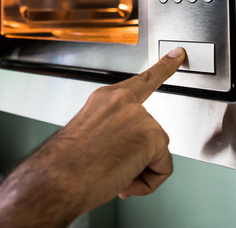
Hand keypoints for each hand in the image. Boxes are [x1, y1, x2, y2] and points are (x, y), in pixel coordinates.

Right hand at [0, 48, 185, 226]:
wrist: (58, 179)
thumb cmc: (66, 165)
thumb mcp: (88, 137)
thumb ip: (114, 132)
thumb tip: (127, 153)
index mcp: (105, 99)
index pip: (142, 80)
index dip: (164, 67)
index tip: (177, 53)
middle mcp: (123, 102)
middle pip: (151, 133)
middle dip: (137, 158)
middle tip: (111, 168)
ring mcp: (139, 116)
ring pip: (157, 153)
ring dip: (138, 171)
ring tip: (111, 174)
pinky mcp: (152, 135)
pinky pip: (163, 168)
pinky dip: (148, 182)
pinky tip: (125, 178)